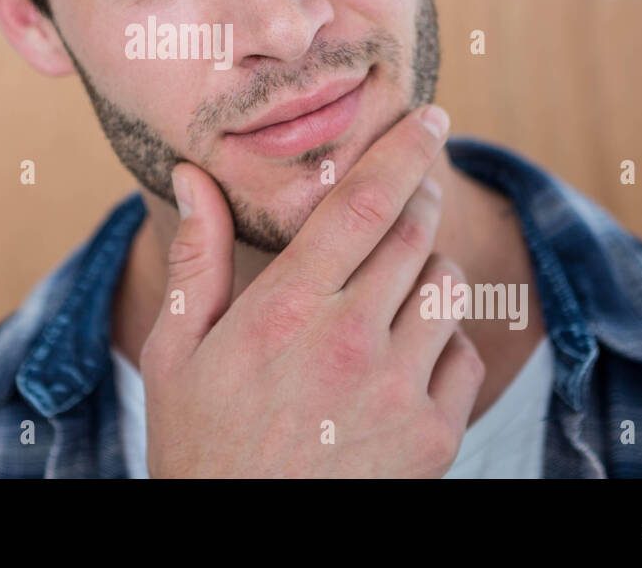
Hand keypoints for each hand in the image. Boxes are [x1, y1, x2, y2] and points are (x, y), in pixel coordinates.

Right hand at [139, 104, 483, 476]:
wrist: (239, 542)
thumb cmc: (198, 441)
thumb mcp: (177, 350)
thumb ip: (198, 257)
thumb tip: (193, 176)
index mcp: (285, 308)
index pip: (362, 202)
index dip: (402, 149)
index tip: (429, 117)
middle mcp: (350, 341)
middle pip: (414, 232)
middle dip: (419, 196)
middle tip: (411, 187)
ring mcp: (397, 391)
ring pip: (447, 288)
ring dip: (427, 270)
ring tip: (393, 285)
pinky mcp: (432, 437)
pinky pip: (464, 355)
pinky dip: (444, 341)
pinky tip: (403, 354)